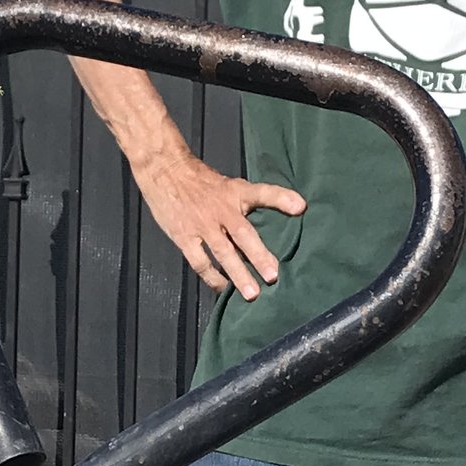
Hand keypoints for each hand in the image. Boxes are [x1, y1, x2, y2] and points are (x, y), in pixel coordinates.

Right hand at [134, 147, 305, 298]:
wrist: (165, 171)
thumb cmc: (201, 181)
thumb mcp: (229, 184)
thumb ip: (250, 201)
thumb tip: (282, 214)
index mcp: (235, 193)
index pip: (261, 193)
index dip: (281, 199)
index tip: (300, 207)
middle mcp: (221, 210)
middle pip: (243, 235)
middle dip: (259, 256)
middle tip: (273, 276)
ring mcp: (202, 226)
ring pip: (222, 253)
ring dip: (237, 274)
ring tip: (251, 294)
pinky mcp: (184, 237)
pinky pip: (200, 261)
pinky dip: (211, 277)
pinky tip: (223, 289)